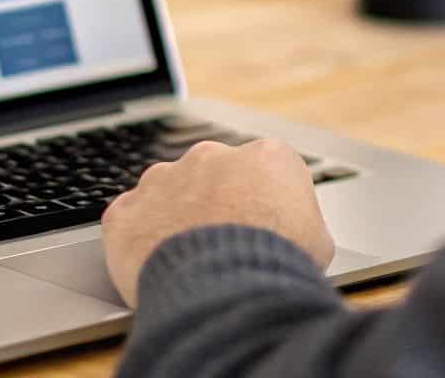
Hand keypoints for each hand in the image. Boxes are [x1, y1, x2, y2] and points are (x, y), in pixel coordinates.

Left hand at [101, 138, 334, 306]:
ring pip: (165, 194)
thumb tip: (297, 236)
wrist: (228, 287)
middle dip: (213, 205)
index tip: (261, 229)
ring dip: (172, 219)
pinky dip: (136, 240)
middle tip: (221, 246)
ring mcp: (162, 180)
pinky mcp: (126, 212)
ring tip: (186, 261)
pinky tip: (152, 265)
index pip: (263, 172)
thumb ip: (301, 223)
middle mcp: (210, 157)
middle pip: (210, 176)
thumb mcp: (318, 242)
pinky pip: (128, 222)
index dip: (262, 204)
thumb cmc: (279, 264)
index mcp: (265, 157)